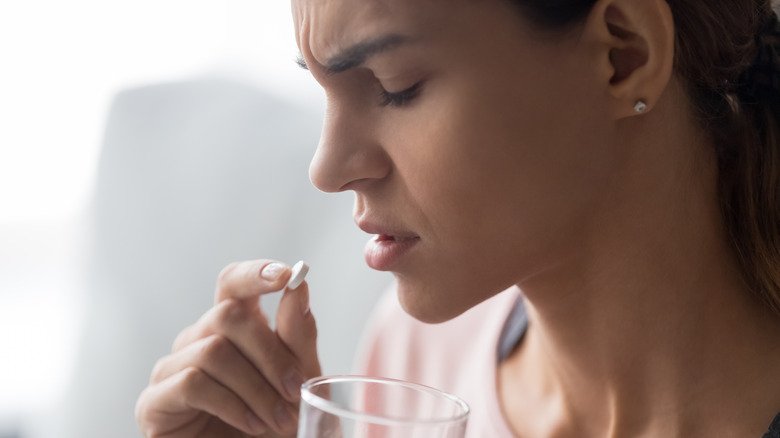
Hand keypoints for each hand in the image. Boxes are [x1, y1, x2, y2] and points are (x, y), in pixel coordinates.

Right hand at [135, 260, 320, 436]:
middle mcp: (198, 339)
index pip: (232, 283)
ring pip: (213, 350)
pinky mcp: (154, 401)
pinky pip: (192, 382)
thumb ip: (297, 334)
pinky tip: (252, 425)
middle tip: (295, 389)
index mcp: (232, 328)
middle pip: (228, 314)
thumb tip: (298, 286)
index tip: (287, 275)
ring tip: (278, 419)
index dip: (255, 274)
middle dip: (270, 353)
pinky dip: (232, 405)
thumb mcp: (299, 378)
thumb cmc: (275, 424)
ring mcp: (172, 368)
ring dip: (256, 388)